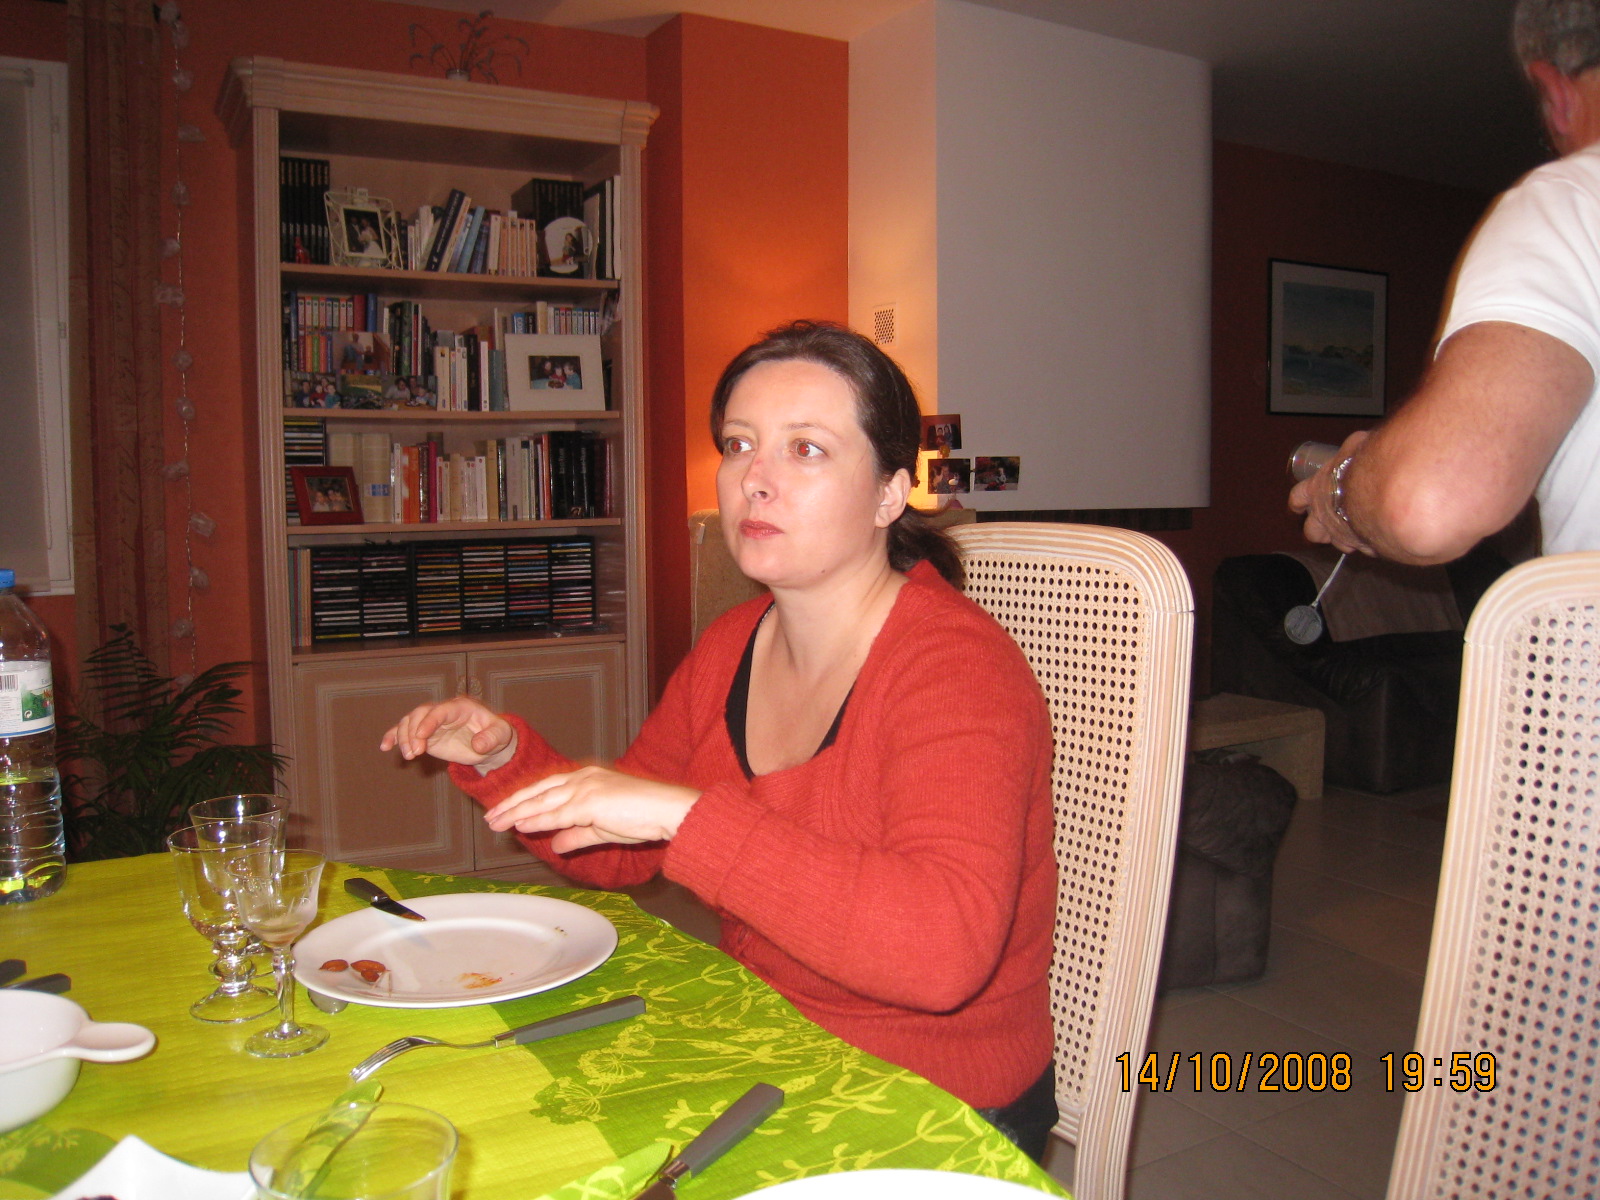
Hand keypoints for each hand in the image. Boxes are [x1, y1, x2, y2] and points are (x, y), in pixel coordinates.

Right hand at [379, 696, 516, 772]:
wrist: (489, 742)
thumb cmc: (496, 735)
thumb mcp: (500, 736)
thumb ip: (491, 738)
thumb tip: (478, 745)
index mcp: (460, 707)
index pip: (440, 710)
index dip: (429, 722)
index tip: (421, 737)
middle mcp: (442, 711)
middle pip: (419, 714)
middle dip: (413, 732)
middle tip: (415, 753)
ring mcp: (430, 722)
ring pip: (409, 722)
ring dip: (404, 738)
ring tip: (409, 756)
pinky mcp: (423, 734)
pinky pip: (404, 731)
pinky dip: (393, 736)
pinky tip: (385, 746)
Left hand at [483, 765, 699, 853]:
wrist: (667, 810)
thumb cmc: (643, 816)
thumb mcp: (603, 829)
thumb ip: (578, 835)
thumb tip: (556, 845)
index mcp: (588, 778)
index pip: (548, 787)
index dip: (525, 799)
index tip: (507, 810)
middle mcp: (583, 778)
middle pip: (539, 791)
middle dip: (513, 804)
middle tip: (492, 817)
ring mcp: (586, 788)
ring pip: (542, 802)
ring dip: (517, 812)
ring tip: (497, 823)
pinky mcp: (590, 802)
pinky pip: (557, 814)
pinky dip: (537, 820)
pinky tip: (520, 826)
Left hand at [1289, 429, 1374, 554]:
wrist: (1383, 493)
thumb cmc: (1365, 467)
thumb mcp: (1356, 447)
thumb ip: (1354, 448)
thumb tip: (1361, 442)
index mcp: (1317, 490)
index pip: (1298, 497)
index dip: (1298, 502)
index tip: (1298, 505)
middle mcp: (1325, 516)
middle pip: (1312, 531)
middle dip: (1319, 531)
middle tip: (1330, 526)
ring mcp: (1344, 533)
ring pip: (1340, 544)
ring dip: (1348, 539)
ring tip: (1360, 531)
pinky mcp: (1365, 544)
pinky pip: (1366, 547)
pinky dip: (1372, 543)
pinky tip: (1383, 534)